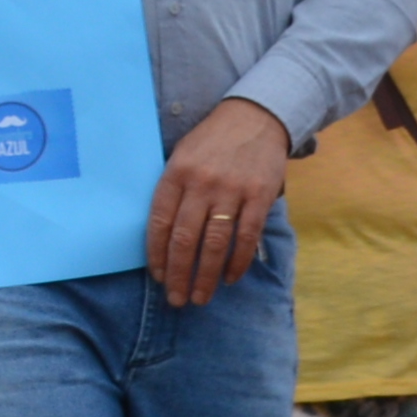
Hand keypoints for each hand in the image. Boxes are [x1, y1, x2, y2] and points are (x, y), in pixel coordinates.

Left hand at [145, 98, 289, 305]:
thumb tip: (161, 238)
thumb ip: (172, 191)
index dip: (157, 254)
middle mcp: (201, 183)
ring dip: (206, 275)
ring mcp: (232, 190)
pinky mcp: (259, 195)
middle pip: (185, 239)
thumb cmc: (211, 142)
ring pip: (215, 243)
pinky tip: (230, 278)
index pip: (160, 222)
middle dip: (179, 274)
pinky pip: (246, 236)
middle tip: (176, 299)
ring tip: (200, 297)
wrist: (255, 117)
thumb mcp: (181, 156)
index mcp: (176, 173)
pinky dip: (238, 262)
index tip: (157, 277)